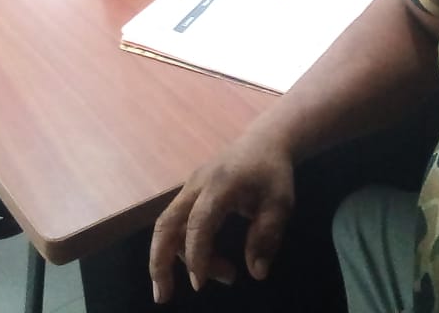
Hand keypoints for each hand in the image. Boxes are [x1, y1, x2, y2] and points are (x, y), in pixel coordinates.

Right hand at [148, 129, 294, 302]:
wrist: (264, 141)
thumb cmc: (272, 173)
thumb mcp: (280, 203)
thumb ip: (267, 236)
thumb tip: (256, 273)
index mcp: (220, 185)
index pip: (198, 223)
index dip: (196, 255)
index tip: (200, 284)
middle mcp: (196, 185)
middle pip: (165, 223)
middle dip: (158, 261)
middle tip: (162, 296)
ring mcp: (189, 188)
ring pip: (170, 226)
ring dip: (183, 257)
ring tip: (226, 275)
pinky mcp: (189, 193)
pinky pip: (178, 222)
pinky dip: (186, 246)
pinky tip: (209, 262)